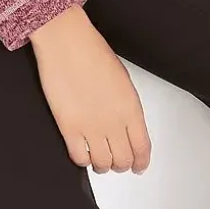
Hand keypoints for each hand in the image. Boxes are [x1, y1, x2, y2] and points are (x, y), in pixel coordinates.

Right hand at [28, 4, 151, 173]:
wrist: (67, 43)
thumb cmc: (93, 54)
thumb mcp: (123, 81)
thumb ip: (127, 107)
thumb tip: (126, 126)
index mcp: (132, 108)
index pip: (142, 147)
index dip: (141, 161)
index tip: (139, 166)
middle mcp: (114, 121)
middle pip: (123, 160)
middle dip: (121, 165)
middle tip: (117, 163)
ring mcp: (91, 127)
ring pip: (102, 164)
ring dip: (102, 165)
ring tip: (99, 161)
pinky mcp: (68, 128)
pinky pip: (79, 157)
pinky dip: (82, 160)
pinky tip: (82, 153)